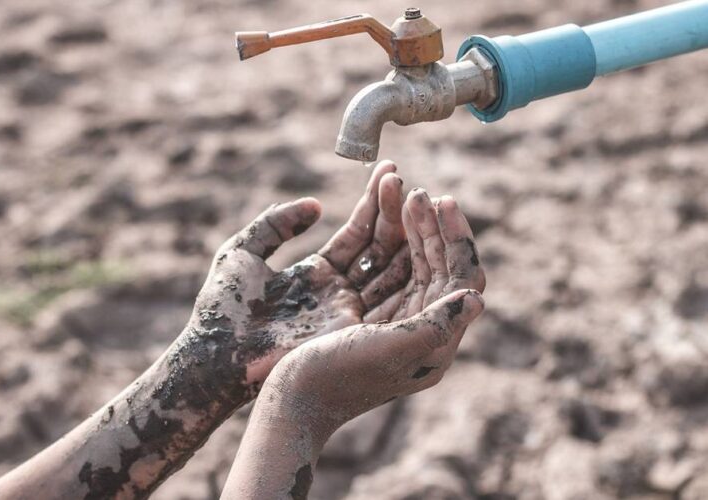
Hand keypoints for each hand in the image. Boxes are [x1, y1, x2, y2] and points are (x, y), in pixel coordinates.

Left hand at [161, 161, 409, 413]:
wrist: (215, 355)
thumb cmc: (222, 307)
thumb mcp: (243, 251)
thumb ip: (276, 223)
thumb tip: (316, 205)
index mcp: (318, 273)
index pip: (356, 233)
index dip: (372, 203)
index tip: (388, 171)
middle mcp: (340, 291)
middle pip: (378, 247)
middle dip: (392, 213)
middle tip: (404, 179)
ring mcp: (349, 310)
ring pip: (389, 266)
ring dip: (403, 234)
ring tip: (416, 197)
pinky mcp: (351, 329)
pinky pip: (388, 293)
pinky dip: (405, 265)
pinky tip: (417, 235)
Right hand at [220, 190, 486, 499]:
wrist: (289, 402)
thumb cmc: (336, 379)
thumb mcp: (391, 351)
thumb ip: (437, 325)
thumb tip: (478, 297)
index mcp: (433, 340)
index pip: (459, 280)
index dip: (457, 239)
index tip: (444, 201)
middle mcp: (414, 326)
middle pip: (434, 264)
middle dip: (429, 225)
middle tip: (420, 192)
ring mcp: (385, 314)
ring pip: (405, 258)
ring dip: (404, 222)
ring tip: (397, 183)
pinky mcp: (356, 306)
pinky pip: (376, 261)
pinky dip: (377, 231)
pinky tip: (377, 204)